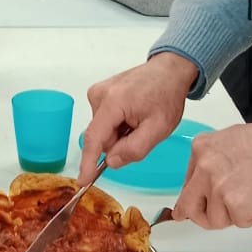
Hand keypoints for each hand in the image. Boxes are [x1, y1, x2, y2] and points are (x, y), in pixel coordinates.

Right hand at [79, 52, 197, 184]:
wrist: (168, 71)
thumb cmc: (166, 95)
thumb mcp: (159, 129)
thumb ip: (135, 148)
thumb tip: (111, 161)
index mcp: (113, 102)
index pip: (95, 138)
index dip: (88, 163)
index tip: (83, 180)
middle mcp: (99, 95)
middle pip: (102, 137)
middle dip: (119, 143)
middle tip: (142, 131)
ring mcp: (97, 92)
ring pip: (103, 131)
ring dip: (120, 133)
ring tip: (139, 119)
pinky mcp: (99, 93)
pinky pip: (104, 121)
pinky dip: (118, 124)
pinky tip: (132, 114)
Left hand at [173, 117, 251, 228]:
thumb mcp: (228, 141)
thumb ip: (212, 162)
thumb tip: (206, 184)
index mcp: (200, 149)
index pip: (186, 184)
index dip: (195, 199)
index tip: (189, 210)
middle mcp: (204, 168)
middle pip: (189, 206)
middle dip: (200, 217)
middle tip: (212, 219)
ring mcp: (218, 187)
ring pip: (216, 219)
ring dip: (234, 215)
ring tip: (251, 198)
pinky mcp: (235, 203)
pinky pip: (240, 222)